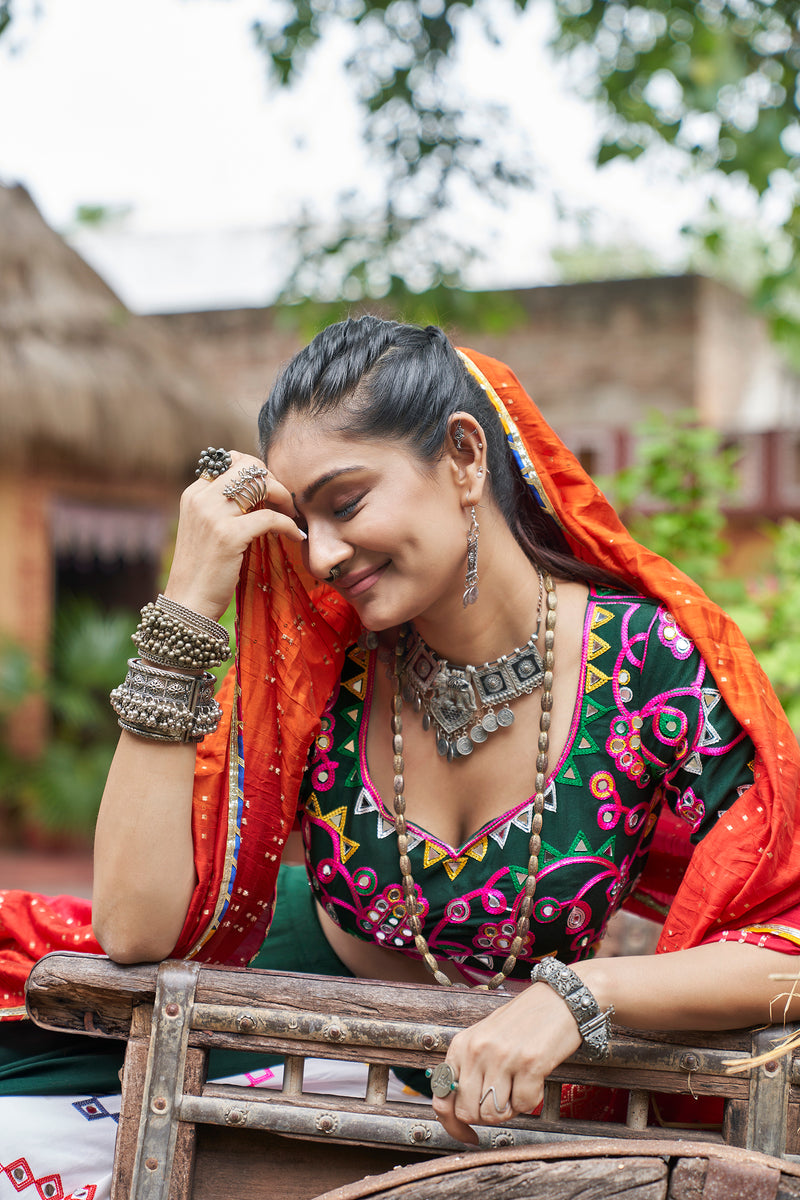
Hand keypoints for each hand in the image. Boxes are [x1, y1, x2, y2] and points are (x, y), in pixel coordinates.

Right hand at [163, 451, 305, 619]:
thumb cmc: (202, 569)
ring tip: (292, 515)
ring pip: (260, 484)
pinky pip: (271, 518)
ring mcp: (214, 516)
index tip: (270, 491)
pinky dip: (289, 526)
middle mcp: (201, 498)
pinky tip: (295, 536)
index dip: (256, 471)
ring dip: (284, 497)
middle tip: (285, 501)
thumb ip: (223, 507)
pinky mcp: (229, 536)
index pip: (230, 461)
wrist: (189, 602)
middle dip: (273, 479)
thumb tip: (258, 491)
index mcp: (194, 493)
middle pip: (247, 466)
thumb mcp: (206, 529)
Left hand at [432, 981, 581, 1143]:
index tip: (467, 1135)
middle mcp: (477, 1050)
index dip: (453, 1125)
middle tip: (503, 1101)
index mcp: (461, 1045)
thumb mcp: (485, 1039)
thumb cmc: (524, 1021)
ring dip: (510, 1109)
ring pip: (493, 1114)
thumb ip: (470, 1069)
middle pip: (468, 1112)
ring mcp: (502, 1056)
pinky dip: (532, 1100)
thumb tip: (459, 1109)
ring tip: (519, 1087)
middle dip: (487, 1116)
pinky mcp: (529, 1063)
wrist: (559, 999)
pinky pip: (523, 1106)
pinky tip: (535, 1079)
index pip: (441, 1097)